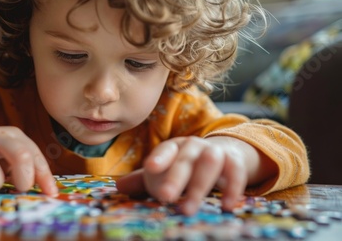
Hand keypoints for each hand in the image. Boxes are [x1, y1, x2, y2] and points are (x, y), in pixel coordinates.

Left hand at [117, 136, 265, 214]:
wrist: (222, 154)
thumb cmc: (185, 166)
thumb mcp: (165, 171)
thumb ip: (143, 180)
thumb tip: (119, 187)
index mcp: (174, 147)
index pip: (166, 150)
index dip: (159, 158)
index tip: (151, 168)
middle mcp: (194, 146)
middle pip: (185, 160)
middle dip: (175, 178)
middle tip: (165, 197)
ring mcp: (215, 152)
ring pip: (209, 163)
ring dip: (199, 185)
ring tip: (188, 210)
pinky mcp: (234, 161)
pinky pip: (235, 171)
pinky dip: (232, 187)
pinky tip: (225, 206)